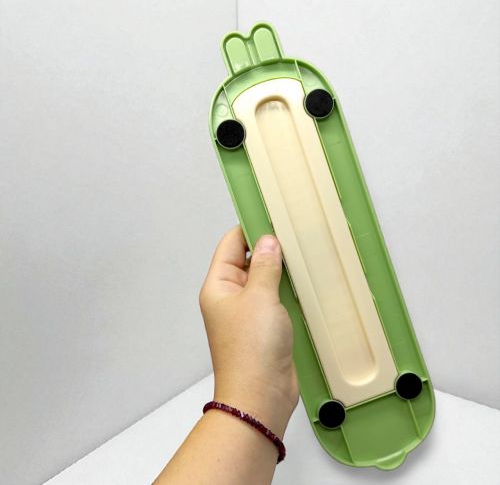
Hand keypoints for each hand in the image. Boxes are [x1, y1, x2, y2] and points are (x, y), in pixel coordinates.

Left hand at [199, 226, 298, 437]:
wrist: (261, 395)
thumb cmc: (251, 349)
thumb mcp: (260, 298)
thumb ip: (265, 266)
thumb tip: (268, 241)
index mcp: (219, 286)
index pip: (231, 245)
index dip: (249, 228)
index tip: (270, 214)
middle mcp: (231, 296)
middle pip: (248, 261)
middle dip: (268, 248)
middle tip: (293, 233)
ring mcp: (249, 312)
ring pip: (264, 279)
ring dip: (280, 269)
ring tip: (301, 252)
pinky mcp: (266, 325)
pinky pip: (275, 298)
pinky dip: (287, 288)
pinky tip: (304, 279)